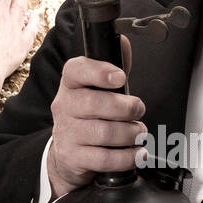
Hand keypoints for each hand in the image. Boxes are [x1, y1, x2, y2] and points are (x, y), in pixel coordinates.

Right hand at [48, 35, 146, 197]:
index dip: (99, 72)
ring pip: (104, 132)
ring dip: (131, 133)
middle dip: (127, 107)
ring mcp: (66, 133)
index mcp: (70, 84)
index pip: (76, 70)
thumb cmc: (90, 116)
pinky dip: (127, 157)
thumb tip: (124, 44)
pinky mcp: (73, 157)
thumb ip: (114, 69)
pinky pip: (105, 158)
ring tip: (139, 132)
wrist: (69, 155)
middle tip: (139, 110)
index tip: (120, 77)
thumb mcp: (98, 90)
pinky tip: (137, 153)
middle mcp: (64, 107)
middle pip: (96, 103)